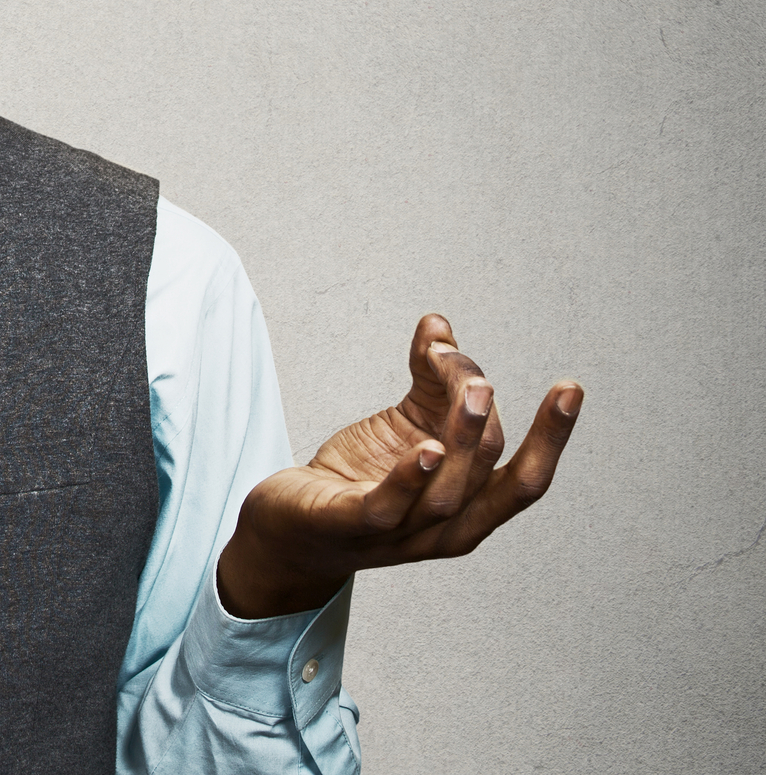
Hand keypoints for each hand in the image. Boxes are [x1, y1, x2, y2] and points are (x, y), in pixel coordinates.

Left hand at [217, 313, 583, 618]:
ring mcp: (399, 534)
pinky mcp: (350, 526)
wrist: (289, 529)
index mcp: (467, 506)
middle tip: (484, 381)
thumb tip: (439, 326)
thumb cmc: (356, 481)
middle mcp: (443, 528)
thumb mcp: (401, 425)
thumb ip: (428, 380)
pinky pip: (387, 508)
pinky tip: (425, 449)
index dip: (552, 436)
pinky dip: (409, 479)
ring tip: (469, 393)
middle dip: (491, 425)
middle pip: (487, 477)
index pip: (523, 478)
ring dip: (463, 439)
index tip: (570, 388)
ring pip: (448, 493)